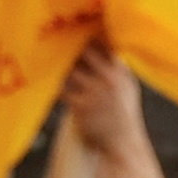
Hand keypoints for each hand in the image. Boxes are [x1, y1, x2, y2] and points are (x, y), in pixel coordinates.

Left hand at [59, 42, 150, 164]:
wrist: (123, 143)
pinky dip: (56, 86)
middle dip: (71, 48)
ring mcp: (95, 92)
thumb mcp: (127, 87)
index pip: (102, 44)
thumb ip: (117, 67)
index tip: (74, 34)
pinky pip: (62, 90)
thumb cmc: (123, 114)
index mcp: (121, 71)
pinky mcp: (81, 107)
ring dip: (60, 68)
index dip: (86, 36)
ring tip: (51, 65)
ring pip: (70, 70)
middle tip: (57, 45)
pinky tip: (49, 84)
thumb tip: (101, 46)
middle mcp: (109, 79)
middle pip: (83, 52)